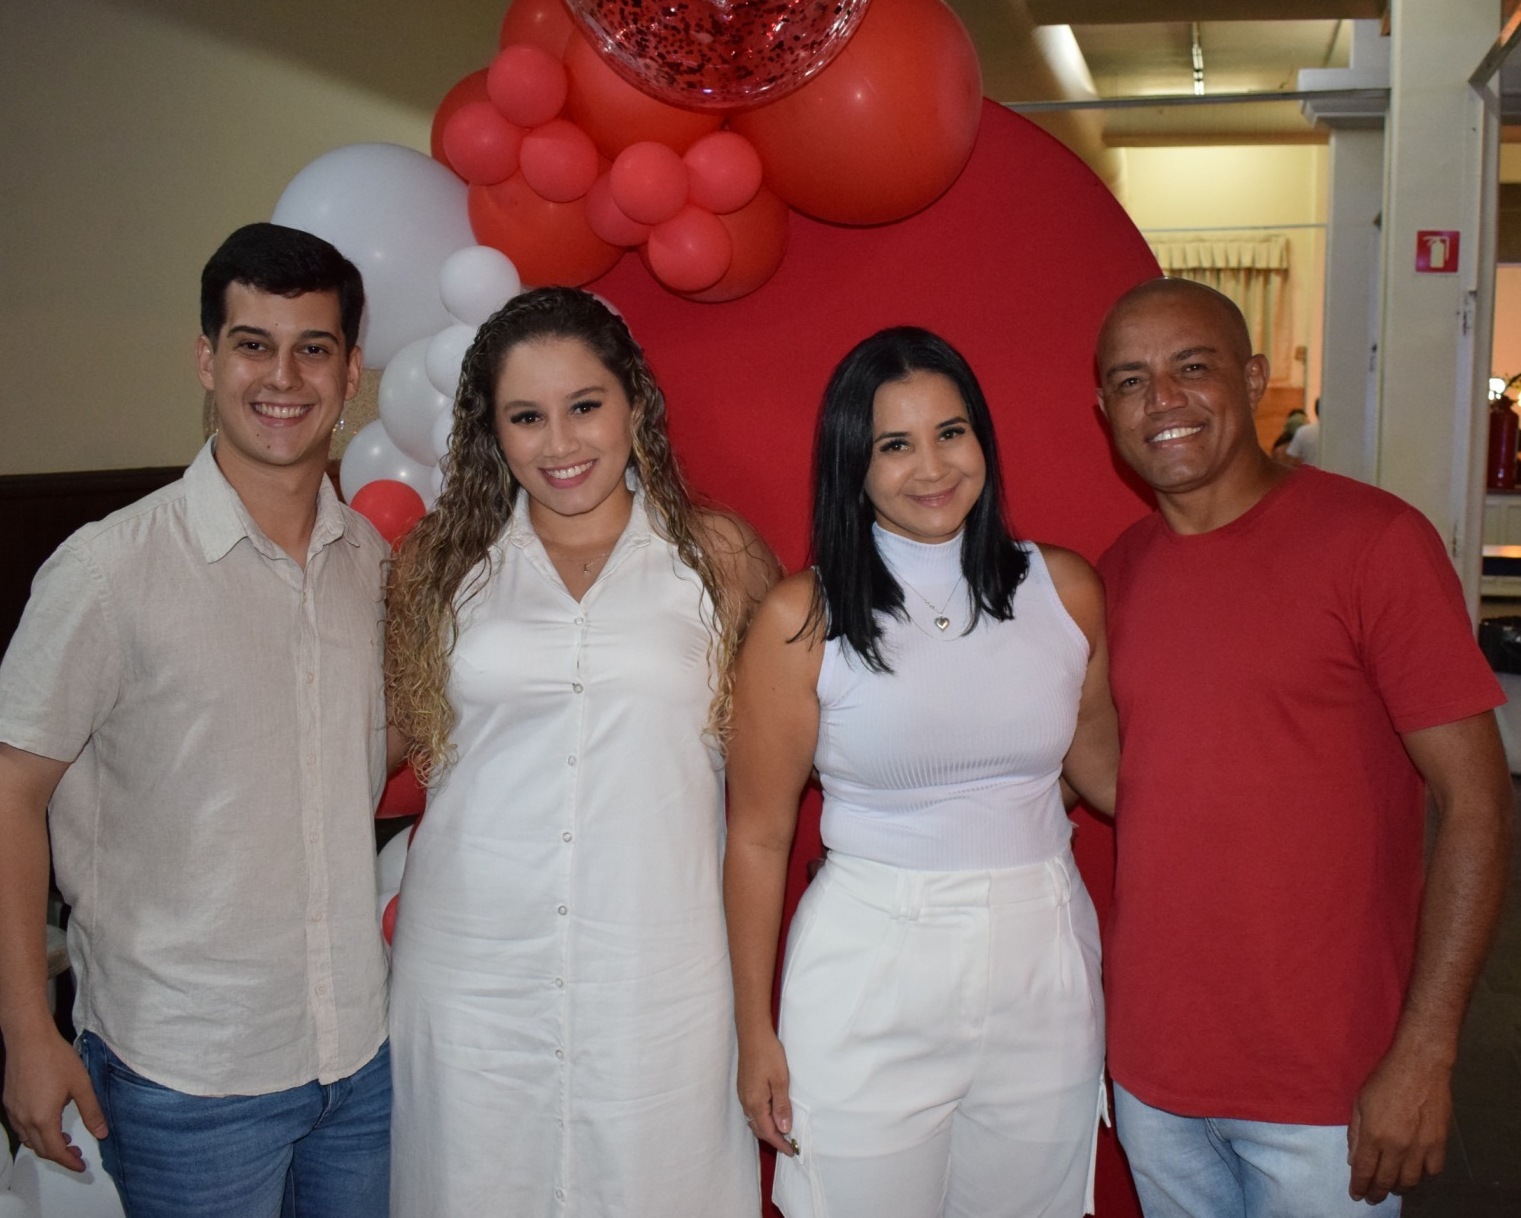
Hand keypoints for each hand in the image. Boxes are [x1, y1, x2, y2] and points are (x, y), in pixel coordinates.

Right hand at [3, 1026, 107, 1171]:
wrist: (29, 1040)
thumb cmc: (56, 1059)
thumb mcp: (81, 1085)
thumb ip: (92, 1111)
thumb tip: (102, 1134)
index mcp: (43, 1118)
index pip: (55, 1151)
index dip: (69, 1161)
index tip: (81, 1166)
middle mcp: (24, 1120)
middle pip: (40, 1149)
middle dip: (59, 1155)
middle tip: (77, 1151)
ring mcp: (13, 1112)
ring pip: (29, 1140)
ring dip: (46, 1144)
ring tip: (65, 1137)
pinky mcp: (9, 1103)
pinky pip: (21, 1128)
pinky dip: (35, 1132)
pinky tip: (48, 1121)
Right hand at [737, 1028, 796, 1156]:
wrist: (752, 1034)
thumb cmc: (768, 1054)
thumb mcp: (780, 1080)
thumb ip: (781, 1106)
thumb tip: (784, 1129)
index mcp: (755, 1102)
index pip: (768, 1131)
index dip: (780, 1143)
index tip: (792, 1151)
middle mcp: (746, 1102)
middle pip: (759, 1128)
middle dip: (773, 1139)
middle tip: (789, 1145)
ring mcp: (743, 1094)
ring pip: (754, 1120)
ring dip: (767, 1129)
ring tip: (782, 1132)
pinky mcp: (744, 1087)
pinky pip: (752, 1110)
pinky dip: (762, 1118)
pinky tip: (771, 1115)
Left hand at [1347, 1045, 1451, 1203]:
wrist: (1420, 1065)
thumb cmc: (1385, 1079)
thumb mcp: (1360, 1102)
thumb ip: (1356, 1133)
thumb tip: (1354, 1160)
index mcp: (1375, 1134)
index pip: (1364, 1170)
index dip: (1359, 1186)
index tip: (1356, 1195)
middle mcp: (1398, 1146)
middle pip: (1387, 1180)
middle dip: (1377, 1193)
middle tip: (1372, 1198)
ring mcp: (1421, 1146)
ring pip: (1411, 1181)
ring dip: (1399, 1187)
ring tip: (1392, 1188)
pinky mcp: (1440, 1143)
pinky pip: (1433, 1171)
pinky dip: (1423, 1176)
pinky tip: (1415, 1172)